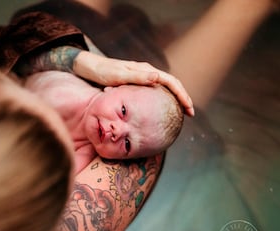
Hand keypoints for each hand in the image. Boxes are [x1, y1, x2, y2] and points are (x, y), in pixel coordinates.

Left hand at [74, 51, 194, 115]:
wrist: (89, 68)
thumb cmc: (103, 72)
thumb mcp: (119, 75)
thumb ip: (137, 77)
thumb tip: (158, 77)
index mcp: (146, 70)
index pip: (171, 81)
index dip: (182, 95)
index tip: (189, 108)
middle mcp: (147, 72)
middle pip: (171, 85)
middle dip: (182, 98)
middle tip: (190, 114)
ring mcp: (142, 78)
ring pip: (164, 89)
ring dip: (174, 99)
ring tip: (181, 113)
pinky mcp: (136, 84)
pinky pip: (155, 92)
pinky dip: (163, 100)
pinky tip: (162, 110)